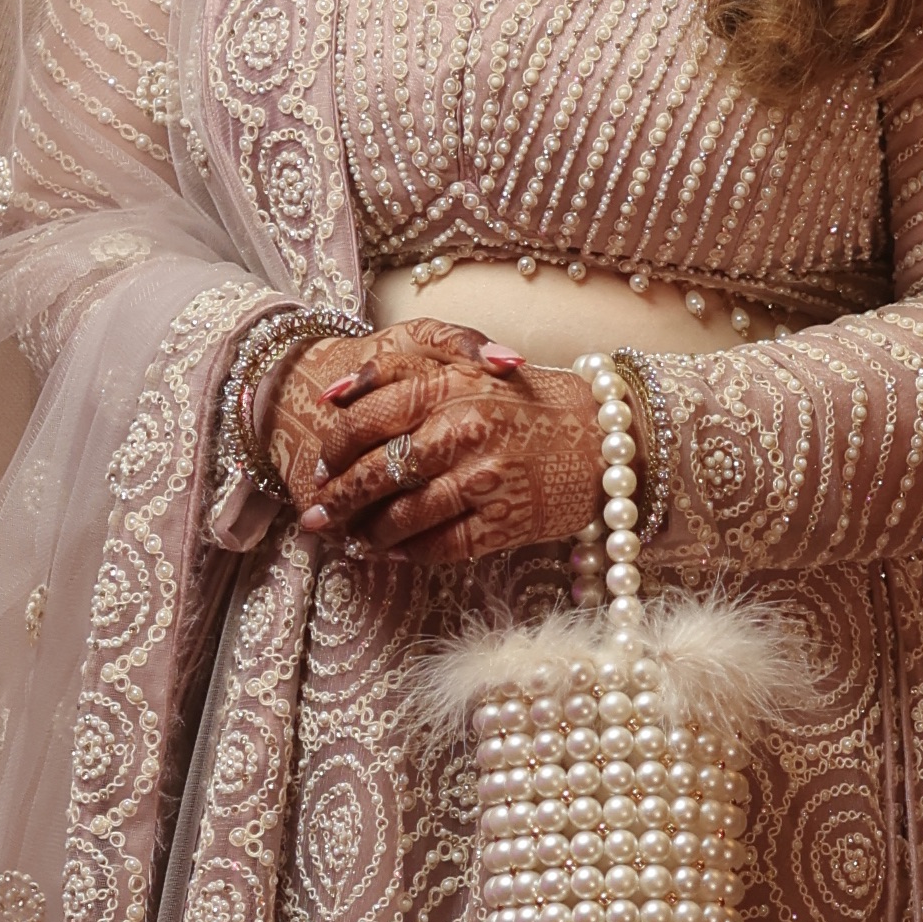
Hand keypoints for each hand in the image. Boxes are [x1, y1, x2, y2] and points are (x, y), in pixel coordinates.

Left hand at [295, 322, 606, 567]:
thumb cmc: (527, 402)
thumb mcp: (467, 368)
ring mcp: (485, 479)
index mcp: (449, 385)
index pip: (365, 419)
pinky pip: (440, 546)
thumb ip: (401, 372)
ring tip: (357, 539)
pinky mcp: (505, 522)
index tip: (320, 467)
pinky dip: (410, 553)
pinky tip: (398, 552)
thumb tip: (332, 395)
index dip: (333, 449)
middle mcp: (463, 429)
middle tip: (318, 517)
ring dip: (371, 534)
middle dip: (338, 500)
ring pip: (402, 516)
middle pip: (376, 473)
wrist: (605, 438)